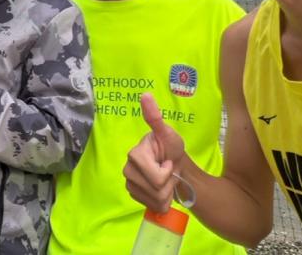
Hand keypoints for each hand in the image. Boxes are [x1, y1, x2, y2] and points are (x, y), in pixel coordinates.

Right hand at [124, 93, 185, 212]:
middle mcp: (127, 169)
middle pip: (156, 190)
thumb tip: (145, 94)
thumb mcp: (168, 134)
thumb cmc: (171, 149)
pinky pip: (152, 206)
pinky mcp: (133, 195)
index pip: (157, 178)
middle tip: (168, 172)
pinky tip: (160, 189)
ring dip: (166, 192)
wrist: (174, 166)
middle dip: (168, 184)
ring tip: (165, 180)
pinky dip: (161, 200)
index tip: (167, 161)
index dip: (168, 172)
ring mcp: (129, 183)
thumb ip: (155, 117)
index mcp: (135, 154)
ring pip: (155, 200)